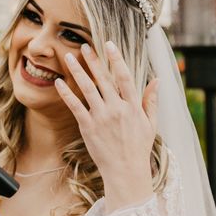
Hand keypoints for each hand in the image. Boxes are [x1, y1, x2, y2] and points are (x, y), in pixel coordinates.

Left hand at [54, 41, 158, 212]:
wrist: (125, 171)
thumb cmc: (138, 147)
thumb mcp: (150, 124)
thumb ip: (150, 101)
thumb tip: (157, 80)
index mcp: (132, 106)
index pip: (124, 76)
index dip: (116, 59)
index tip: (108, 44)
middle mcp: (116, 108)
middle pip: (103, 79)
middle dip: (93, 60)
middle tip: (83, 45)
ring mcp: (101, 117)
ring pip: (87, 88)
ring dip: (77, 71)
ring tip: (68, 57)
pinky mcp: (87, 126)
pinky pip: (74, 106)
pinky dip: (66, 93)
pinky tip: (58, 82)